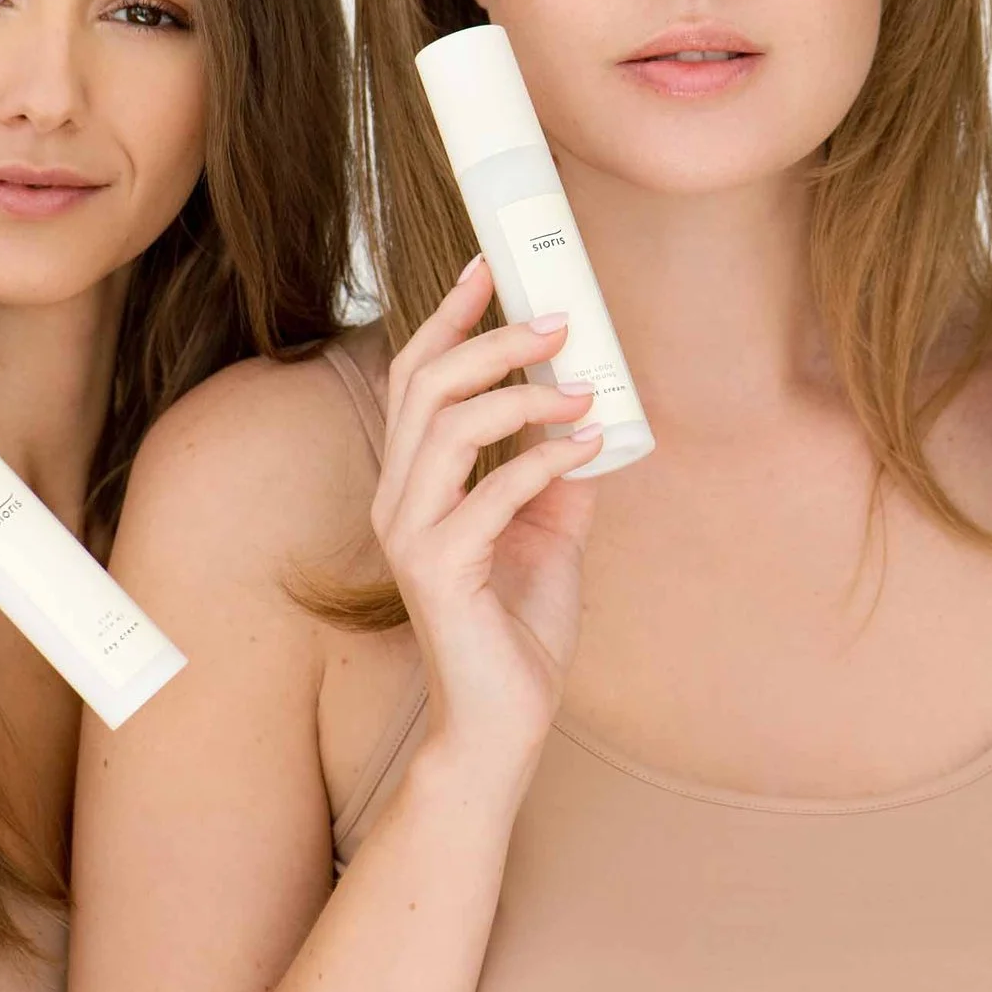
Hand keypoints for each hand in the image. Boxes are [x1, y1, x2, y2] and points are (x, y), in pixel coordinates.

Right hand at [373, 257, 604, 785]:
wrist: (502, 723)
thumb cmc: (517, 632)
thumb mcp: (550, 534)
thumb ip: (557, 476)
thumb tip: (590, 419)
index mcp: (415, 483)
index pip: (414, 378)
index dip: (446, 318)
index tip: (486, 268)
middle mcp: (399, 500)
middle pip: (425, 385)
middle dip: (492, 340)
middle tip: (558, 323)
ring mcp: (412, 535)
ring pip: (448, 426)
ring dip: (524, 395)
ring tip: (583, 391)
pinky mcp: (439, 571)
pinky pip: (492, 491)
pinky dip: (547, 459)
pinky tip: (591, 445)